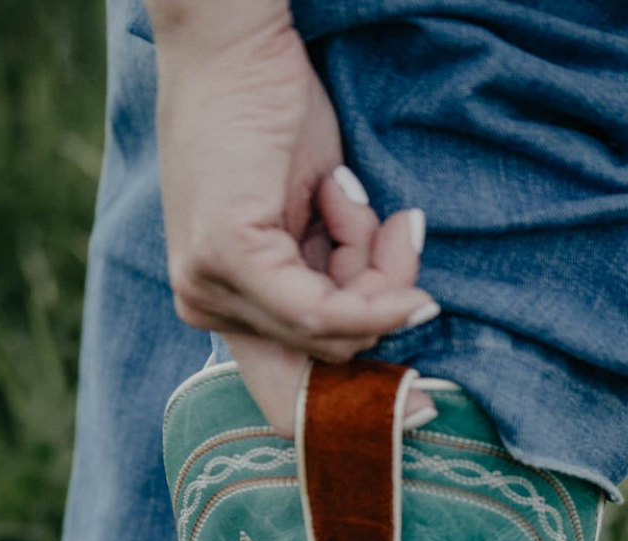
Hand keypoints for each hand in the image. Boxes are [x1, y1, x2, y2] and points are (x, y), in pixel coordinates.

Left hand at [150, 1, 438, 432]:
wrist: (234, 41)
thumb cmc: (273, 116)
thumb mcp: (316, 219)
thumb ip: (338, 281)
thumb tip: (400, 321)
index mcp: (222, 306)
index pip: (287, 398)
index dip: (357, 412)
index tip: (422, 407)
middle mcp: (205, 308)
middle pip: (330, 358)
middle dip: (382, 300)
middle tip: (398, 229)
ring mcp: (209, 289)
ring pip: (333, 331)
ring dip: (375, 264)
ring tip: (358, 194)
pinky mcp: (227, 260)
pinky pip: (320, 311)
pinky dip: (365, 275)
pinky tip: (371, 215)